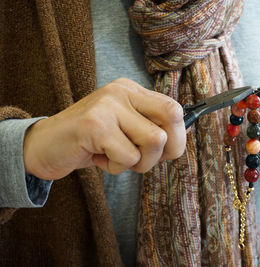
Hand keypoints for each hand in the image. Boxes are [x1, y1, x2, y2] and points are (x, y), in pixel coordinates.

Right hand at [23, 78, 185, 179]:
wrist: (44, 146)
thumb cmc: (90, 142)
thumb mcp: (124, 130)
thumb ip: (150, 129)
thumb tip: (178, 143)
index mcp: (132, 91)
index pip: (175, 109)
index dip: (177, 138)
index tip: (162, 153)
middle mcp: (122, 91)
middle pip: (172, 117)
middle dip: (164, 150)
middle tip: (140, 158)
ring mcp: (108, 105)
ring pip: (154, 141)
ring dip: (137, 163)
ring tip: (113, 156)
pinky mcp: (95, 124)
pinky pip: (128, 156)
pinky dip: (116, 168)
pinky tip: (97, 157)